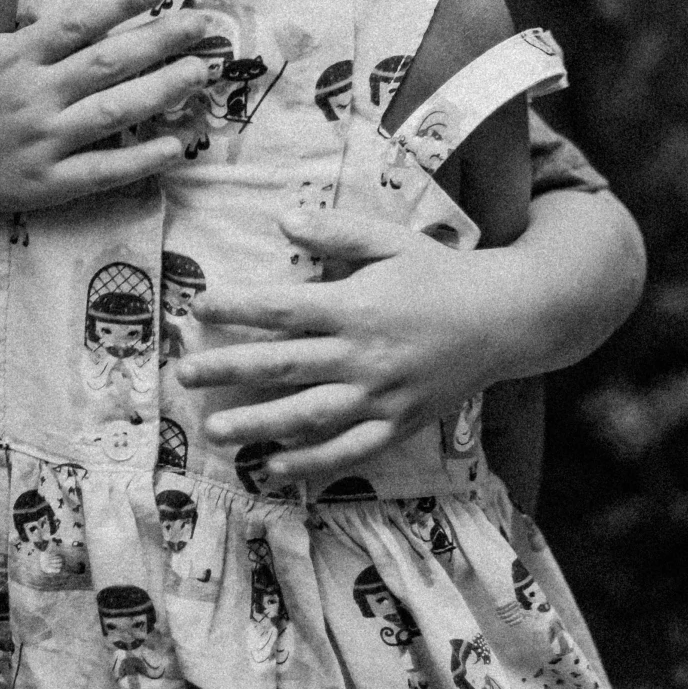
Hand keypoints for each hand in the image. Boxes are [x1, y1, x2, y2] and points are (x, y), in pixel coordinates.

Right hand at [0, 0, 217, 220]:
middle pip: (106, 64)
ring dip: (161, 93)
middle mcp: (34, 96)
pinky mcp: (50, 184)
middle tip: (204, 26)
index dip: (119, 2)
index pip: (76, 23)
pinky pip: (103, 170)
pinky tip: (177, 145)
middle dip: (158, 41)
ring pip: (112, 113)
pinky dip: (141, 159)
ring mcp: (44, 142)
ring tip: (200, 73)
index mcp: (17, 57)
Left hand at [175, 210, 516, 485]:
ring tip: (215, 431)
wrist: (504, 318)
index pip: (282, 309)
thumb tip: (282, 221)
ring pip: (309, 416)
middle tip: (183, 375)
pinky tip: (275, 467)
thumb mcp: (391, 240)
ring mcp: (381, 395)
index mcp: (356, 305)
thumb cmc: (441, 274)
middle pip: (283, 365)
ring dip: (259, 425)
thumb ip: (336, 232)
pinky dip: (312, 463)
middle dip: (228, 370)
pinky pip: (349, 450)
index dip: (236, 308)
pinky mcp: (398, 424)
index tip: (197, 307)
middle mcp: (363, 354)